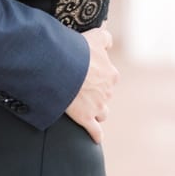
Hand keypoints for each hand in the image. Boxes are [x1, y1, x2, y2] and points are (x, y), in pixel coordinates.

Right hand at [65, 26, 117, 143]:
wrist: (63, 69)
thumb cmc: (78, 51)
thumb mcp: (96, 37)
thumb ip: (106, 38)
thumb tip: (109, 42)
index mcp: (111, 74)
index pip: (109, 77)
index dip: (98, 77)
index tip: (88, 75)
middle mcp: (108, 91)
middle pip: (105, 95)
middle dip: (97, 94)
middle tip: (83, 90)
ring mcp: (98, 106)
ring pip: (102, 112)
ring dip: (97, 112)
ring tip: (87, 110)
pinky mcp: (86, 118)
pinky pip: (95, 131)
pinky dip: (96, 135)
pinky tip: (96, 138)